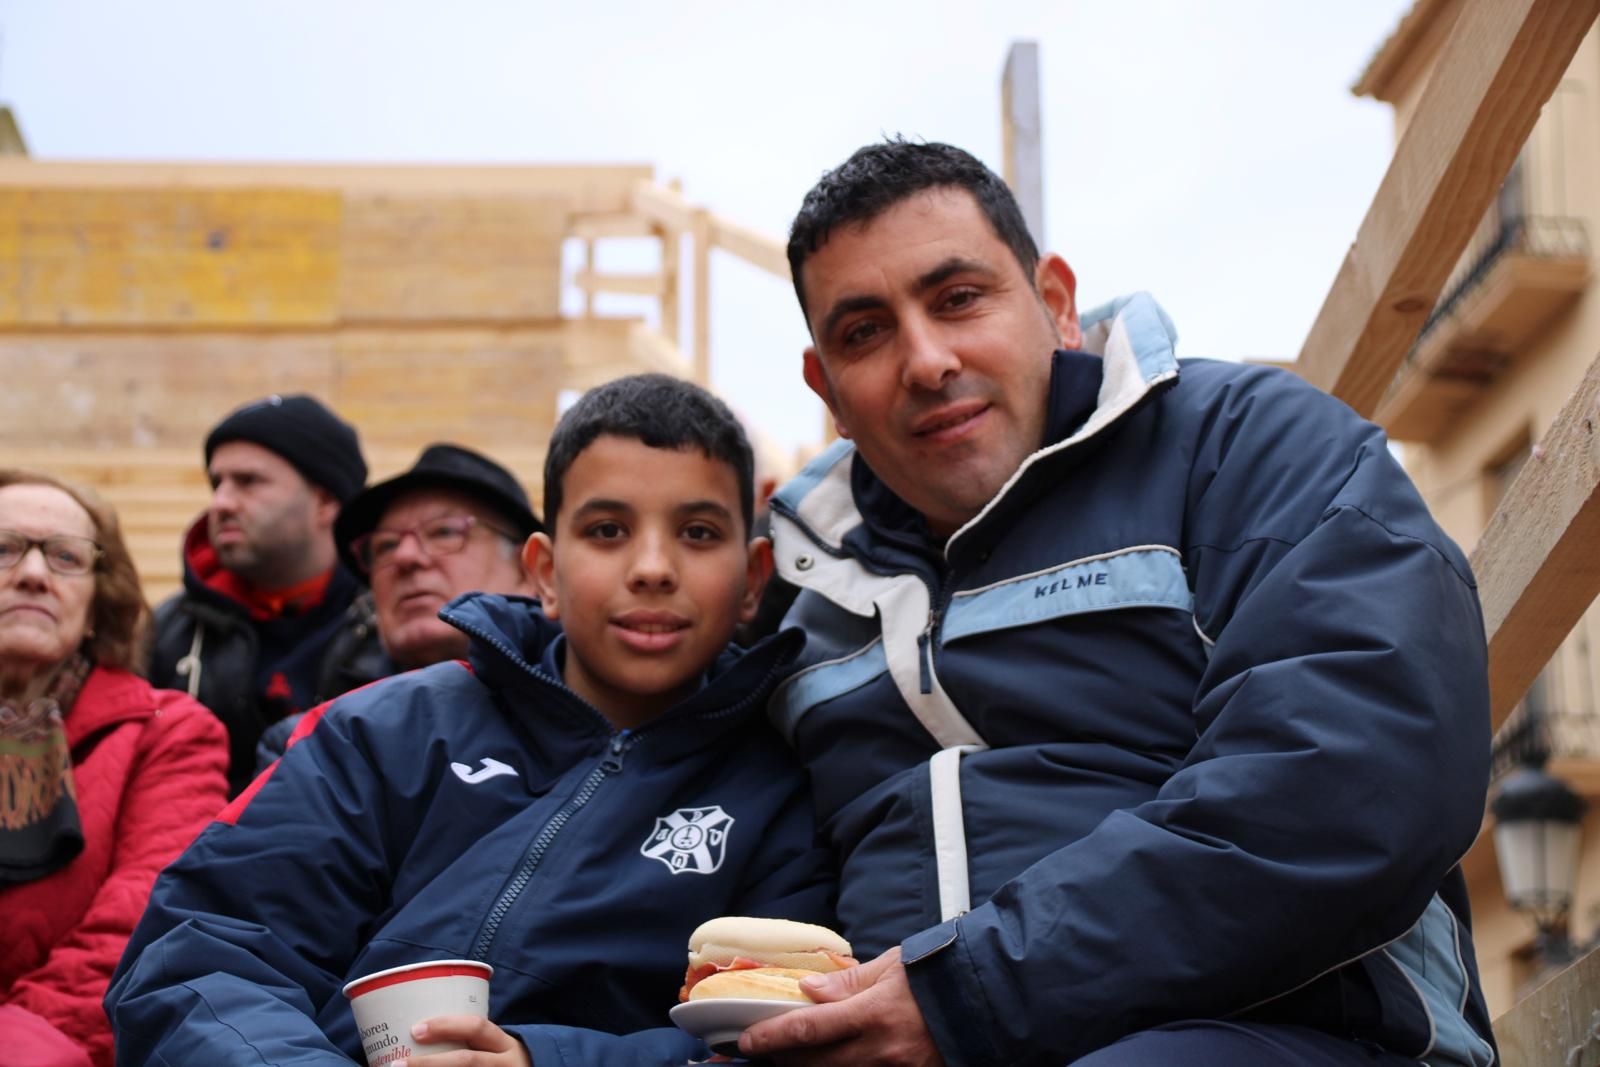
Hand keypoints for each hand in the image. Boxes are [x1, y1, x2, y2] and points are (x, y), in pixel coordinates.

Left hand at [404, 1016, 531, 1066]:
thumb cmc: (502, 1063)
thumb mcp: (496, 1047)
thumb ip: (470, 1041)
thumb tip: (417, 1034)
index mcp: (505, 1044)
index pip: (477, 1028)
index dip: (446, 1026)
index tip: (415, 1029)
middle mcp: (506, 1064)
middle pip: (467, 1061)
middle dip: (429, 1063)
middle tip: (397, 1064)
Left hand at [738, 946, 943, 1066]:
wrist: (989, 1001)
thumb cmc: (937, 976)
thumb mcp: (891, 967)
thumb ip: (848, 982)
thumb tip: (808, 990)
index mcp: (874, 1013)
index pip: (810, 1029)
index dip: (772, 1037)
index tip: (747, 1040)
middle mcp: (882, 1049)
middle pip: (816, 1064)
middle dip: (784, 1059)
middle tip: (766, 1051)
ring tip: (795, 1058)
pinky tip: (833, 1063)